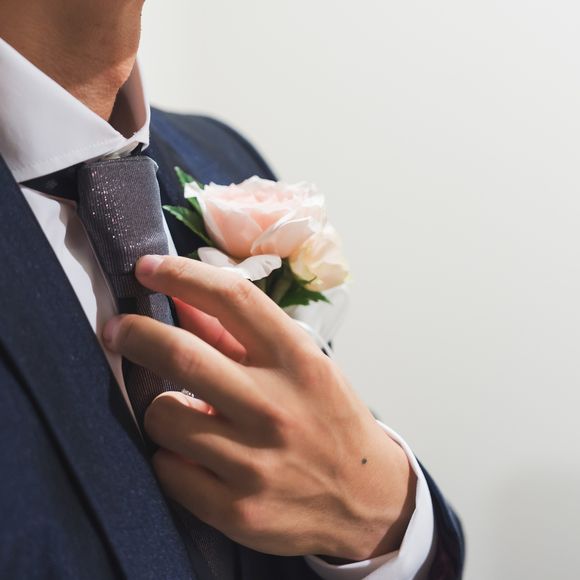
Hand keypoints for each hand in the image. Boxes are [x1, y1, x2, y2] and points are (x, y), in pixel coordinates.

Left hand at [103, 255, 415, 560]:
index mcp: (298, 361)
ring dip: (159, 406)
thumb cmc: (329, 420)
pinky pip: (167, 467)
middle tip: (119, 329)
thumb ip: (242, 336)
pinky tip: (193, 455)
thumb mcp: (301, 367)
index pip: (232, 298)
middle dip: (135, 333)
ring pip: (163, 415)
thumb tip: (183, 302)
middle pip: (182, 354)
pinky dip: (170, 454)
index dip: (182, 274)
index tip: (148, 268)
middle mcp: (276, 407)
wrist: (365, 498)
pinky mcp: (236, 509)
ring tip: (180, 412)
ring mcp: (255, 461)